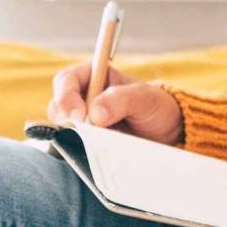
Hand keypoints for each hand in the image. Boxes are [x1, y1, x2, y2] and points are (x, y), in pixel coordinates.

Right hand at [46, 61, 183, 146]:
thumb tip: (95, 113)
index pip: (67, 80)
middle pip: (58, 105)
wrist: (168, 133)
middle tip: (82, 131)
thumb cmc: (156, 107)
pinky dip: (76, 147)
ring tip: (94, 141)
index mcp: (94, 76)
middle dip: (66, 118)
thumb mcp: (145, 98)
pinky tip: (91, 150)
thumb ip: (120, 100)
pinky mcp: (86, 140)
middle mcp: (83, 97)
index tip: (79, 115)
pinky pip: (71, 144)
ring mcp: (83, 121)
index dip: (66, 95)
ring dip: (72, 135)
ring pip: (62, 126)